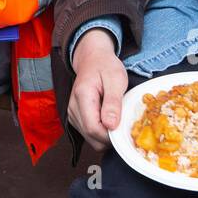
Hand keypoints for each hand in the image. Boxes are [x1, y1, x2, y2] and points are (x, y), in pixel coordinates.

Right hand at [68, 29, 128, 151]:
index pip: (93, 129)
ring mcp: (72, 114)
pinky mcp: (75, 118)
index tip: (125, 128)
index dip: (110, 135)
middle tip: (124, 123)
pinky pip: (89, 134)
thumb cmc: (105, 66)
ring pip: (91, 139)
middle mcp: (73, 108)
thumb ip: (113, 103)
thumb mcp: (115, 79)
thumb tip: (111, 125)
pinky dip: (101, 132)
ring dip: (106, 135)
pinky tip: (109, 118)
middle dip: (110, 137)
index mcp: (82, 96)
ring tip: (116, 117)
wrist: (92, 59)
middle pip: (91, 137)